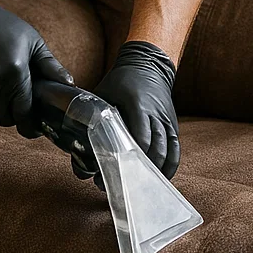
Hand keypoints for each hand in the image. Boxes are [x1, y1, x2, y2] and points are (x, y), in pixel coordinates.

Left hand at [72, 40, 178, 189]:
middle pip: (153, 151)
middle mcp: (156, 115)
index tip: (109, 174)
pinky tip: (158, 179)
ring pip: (167, 153)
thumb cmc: (121, 81)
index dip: (126, 160)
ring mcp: (166, 121)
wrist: (149, 64)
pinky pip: (175, 150)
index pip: (139, 139)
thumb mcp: (103, 94)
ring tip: (136, 188)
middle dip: (136, 172)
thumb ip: (93, 118)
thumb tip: (77, 149)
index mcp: (138, 106)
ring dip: (152, 173)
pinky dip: (169, 167)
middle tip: (117, 185)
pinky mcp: (173, 126)